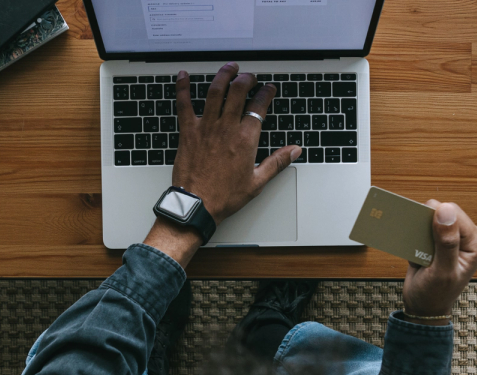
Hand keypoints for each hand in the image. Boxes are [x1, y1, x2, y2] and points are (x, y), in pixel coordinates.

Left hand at [172, 63, 300, 223]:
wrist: (197, 205)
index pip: (259, 106)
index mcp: (245, 139)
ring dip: (223, 75)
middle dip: (246, 79)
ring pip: (215, 92)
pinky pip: (184, 104)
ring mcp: (206, 127)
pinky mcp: (188, 132)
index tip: (268, 89)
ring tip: (229, 68)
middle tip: (249, 76)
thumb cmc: (224, 196)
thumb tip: (294, 150)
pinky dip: (182, 88)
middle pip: (238, 91)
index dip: (266, 93)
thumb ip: (277, 162)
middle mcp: (226, 128)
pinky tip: (183, 76)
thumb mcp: (257, 181)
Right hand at [401, 201, 476, 325]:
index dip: (435, 219)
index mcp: (476, 242)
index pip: (454, 214)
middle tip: (419, 245)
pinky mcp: (436, 241)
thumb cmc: (436, 294)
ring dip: (419, 228)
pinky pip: (423, 227)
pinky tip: (412, 247)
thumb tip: (445, 210)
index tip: (422, 236)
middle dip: (427, 223)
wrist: (423, 308)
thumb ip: (446, 243)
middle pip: (443, 212)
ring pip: (431, 217)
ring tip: (416, 247)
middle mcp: (466, 237)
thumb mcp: (443, 271)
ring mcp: (451, 238)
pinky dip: (414, 233)